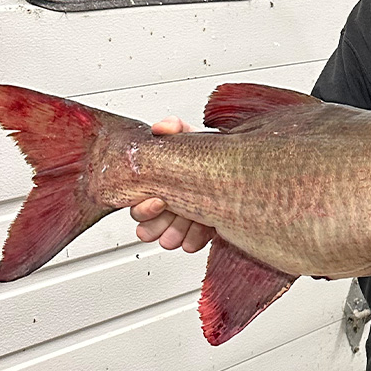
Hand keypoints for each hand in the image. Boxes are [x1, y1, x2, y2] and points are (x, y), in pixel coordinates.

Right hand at [130, 117, 215, 252]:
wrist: (235, 169)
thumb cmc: (206, 154)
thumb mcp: (191, 137)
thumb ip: (175, 128)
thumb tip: (161, 127)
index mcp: (155, 186)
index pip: (136, 206)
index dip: (144, 209)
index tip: (159, 201)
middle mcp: (165, 206)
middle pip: (147, 228)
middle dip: (160, 225)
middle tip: (177, 216)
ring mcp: (181, 221)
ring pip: (167, 239)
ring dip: (177, 234)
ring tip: (194, 223)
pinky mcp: (199, 232)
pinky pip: (190, 244)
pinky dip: (196, 238)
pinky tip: (207, 231)